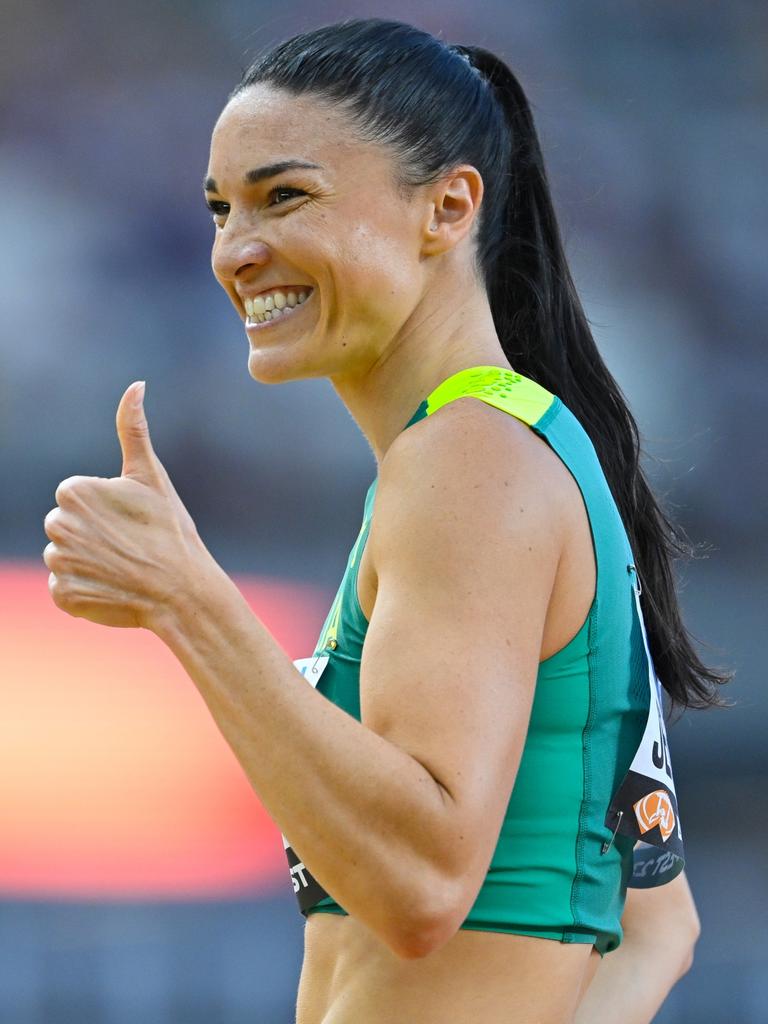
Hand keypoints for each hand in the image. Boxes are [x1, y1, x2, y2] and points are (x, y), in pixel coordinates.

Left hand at [43, 381, 208, 630]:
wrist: (183, 592)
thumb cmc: (171, 531)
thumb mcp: (152, 477)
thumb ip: (133, 429)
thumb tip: (136, 385)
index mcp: (74, 492)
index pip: (76, 499)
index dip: (105, 511)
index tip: (130, 522)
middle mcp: (57, 525)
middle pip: (66, 527)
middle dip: (92, 535)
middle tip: (129, 546)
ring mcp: (58, 563)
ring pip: (65, 557)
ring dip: (89, 563)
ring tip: (123, 568)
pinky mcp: (62, 595)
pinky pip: (66, 588)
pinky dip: (86, 590)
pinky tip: (114, 588)